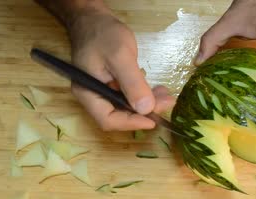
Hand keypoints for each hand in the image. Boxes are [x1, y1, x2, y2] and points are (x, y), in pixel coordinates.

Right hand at [36, 0, 174, 130]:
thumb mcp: (120, 56)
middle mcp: (92, 97)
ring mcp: (101, 92)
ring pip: (125, 108)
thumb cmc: (103, 34)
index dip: (131, 123)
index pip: (108, 119)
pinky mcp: (110, 86)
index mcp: (87, 93)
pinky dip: (142, 96)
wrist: (93, 18)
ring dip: (146, 105)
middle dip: (143, 113)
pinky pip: (127, 97)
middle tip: (166, 104)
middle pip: (118, 116)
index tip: (153, 119)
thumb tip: (146, 109)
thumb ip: (132, 83)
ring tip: (167, 97)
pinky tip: (157, 91)